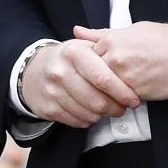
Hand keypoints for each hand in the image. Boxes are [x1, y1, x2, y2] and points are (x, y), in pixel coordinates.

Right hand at [19, 39, 140, 127]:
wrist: (33, 70)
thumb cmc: (67, 59)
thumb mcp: (84, 46)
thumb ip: (107, 51)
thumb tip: (130, 62)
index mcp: (74, 53)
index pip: (104, 78)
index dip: (123, 92)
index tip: (134, 99)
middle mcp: (61, 71)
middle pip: (98, 101)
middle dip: (116, 108)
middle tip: (123, 107)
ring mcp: (53, 91)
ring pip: (89, 114)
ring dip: (103, 115)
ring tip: (108, 108)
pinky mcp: (49, 108)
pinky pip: (77, 122)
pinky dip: (89, 120)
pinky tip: (91, 111)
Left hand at [74, 22, 167, 101]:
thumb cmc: (164, 39)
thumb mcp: (131, 29)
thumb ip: (101, 34)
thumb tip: (77, 30)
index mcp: (111, 40)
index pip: (86, 59)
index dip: (91, 67)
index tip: (97, 70)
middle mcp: (114, 58)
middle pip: (92, 77)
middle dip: (96, 83)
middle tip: (106, 84)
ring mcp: (124, 76)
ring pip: (104, 92)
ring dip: (108, 94)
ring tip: (118, 91)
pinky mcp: (136, 92)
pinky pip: (120, 101)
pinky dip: (122, 101)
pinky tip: (130, 96)